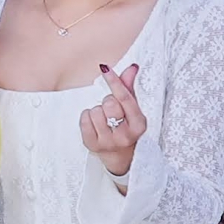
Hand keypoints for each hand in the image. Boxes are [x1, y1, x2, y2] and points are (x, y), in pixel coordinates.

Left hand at [82, 62, 145, 179]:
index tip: (105, 68)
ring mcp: (108, 141)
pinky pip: (84, 119)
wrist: (120, 156)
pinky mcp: (92, 145)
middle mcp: (126, 135)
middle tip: (111, 111)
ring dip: (97, 111)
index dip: (114, 82)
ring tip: (104, 120)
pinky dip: (86, 117)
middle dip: (107, 102)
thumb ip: (130, 88)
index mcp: (139, 124)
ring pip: (95, 110)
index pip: (125, 98)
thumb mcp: (132, 109)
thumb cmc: (126, 126)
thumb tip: (133, 66)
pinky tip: (94, 124)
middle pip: (109, 103)